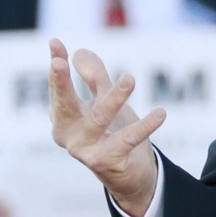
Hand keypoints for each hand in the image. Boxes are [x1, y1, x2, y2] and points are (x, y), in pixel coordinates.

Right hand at [47, 39, 165, 216]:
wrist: (130, 174)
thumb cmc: (113, 133)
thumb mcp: (104, 102)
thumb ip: (94, 78)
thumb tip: (79, 52)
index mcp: (65, 117)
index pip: (58, 88)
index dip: (56, 65)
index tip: (55, 42)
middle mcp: (68, 134)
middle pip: (64, 105)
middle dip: (61, 84)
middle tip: (61, 62)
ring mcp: (84, 150)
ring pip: (98, 119)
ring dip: (114, 98)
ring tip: (131, 78)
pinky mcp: (106, 161)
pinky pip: (127, 140)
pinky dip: (144, 126)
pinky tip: (161, 113)